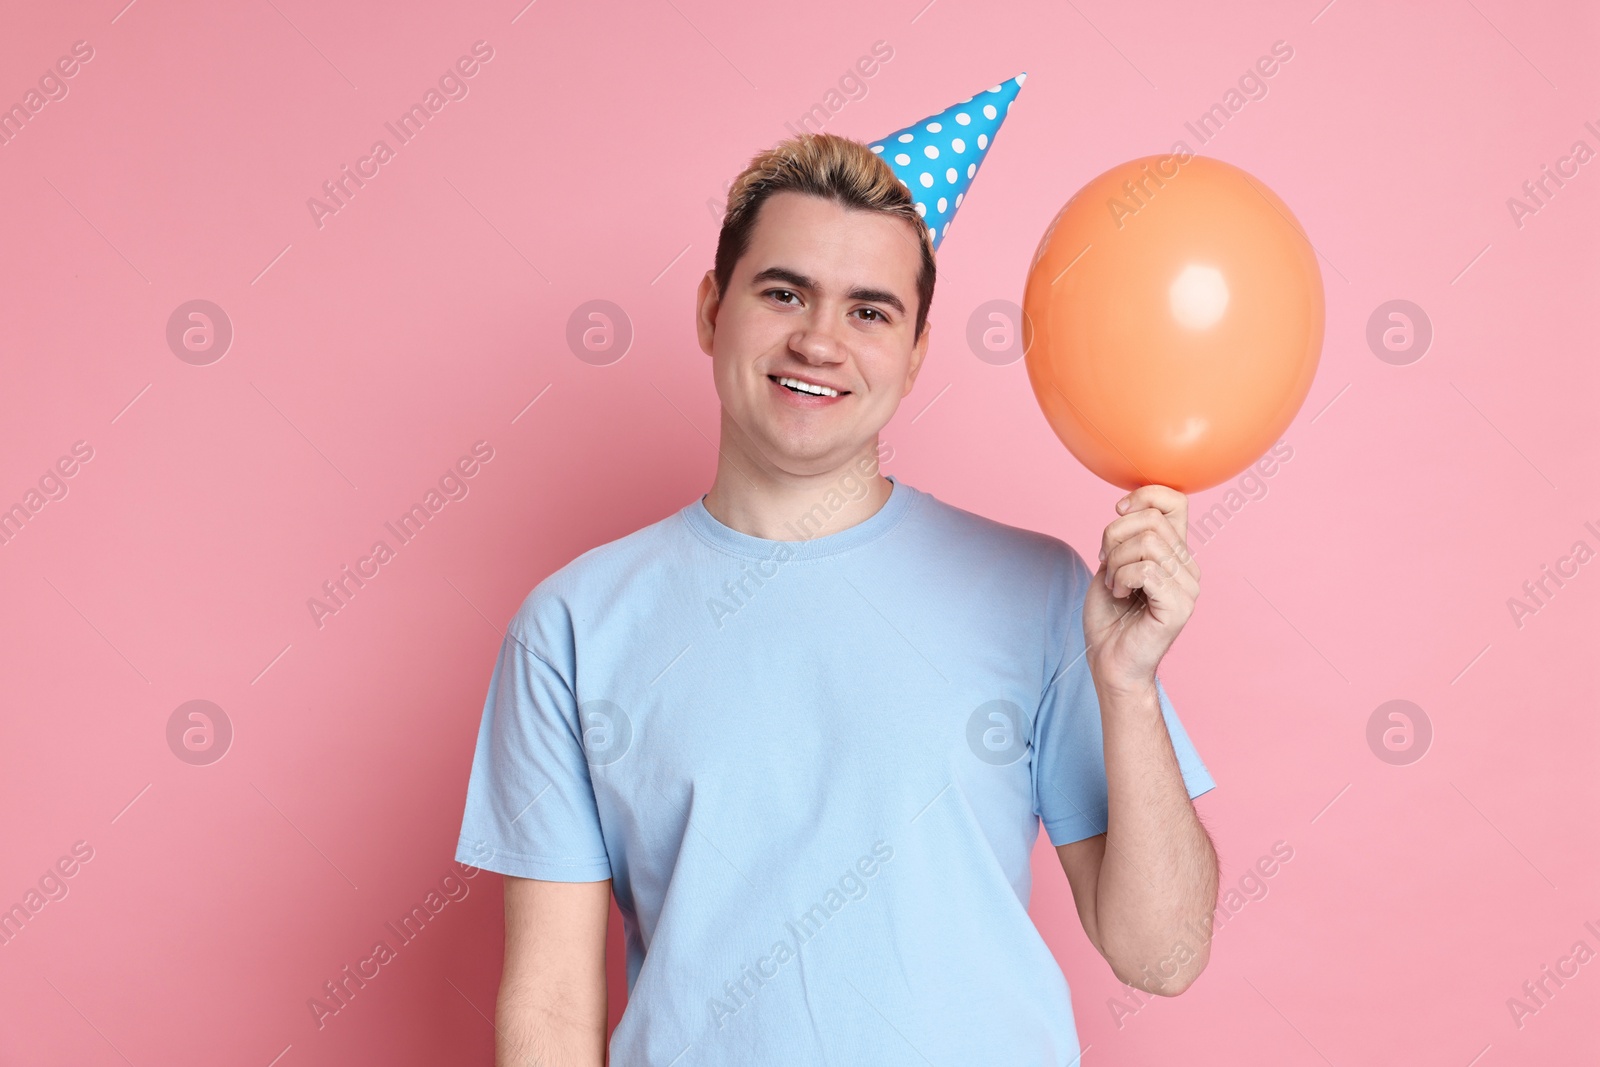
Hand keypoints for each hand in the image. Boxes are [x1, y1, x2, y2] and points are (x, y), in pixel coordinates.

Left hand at [1083, 484, 1199, 695]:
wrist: (1109, 661)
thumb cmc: (1110, 617)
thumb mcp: (1112, 564)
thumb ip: (1127, 536)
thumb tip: (1129, 506)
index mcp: (1174, 553)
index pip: (1176, 501)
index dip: (1145, 495)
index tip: (1118, 511)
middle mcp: (1187, 567)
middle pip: (1152, 519)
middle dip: (1114, 537)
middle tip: (1106, 564)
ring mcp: (1187, 587)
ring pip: (1148, 544)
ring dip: (1116, 562)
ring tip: (1114, 584)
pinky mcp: (1179, 606)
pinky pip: (1146, 570)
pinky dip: (1122, 579)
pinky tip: (1121, 595)